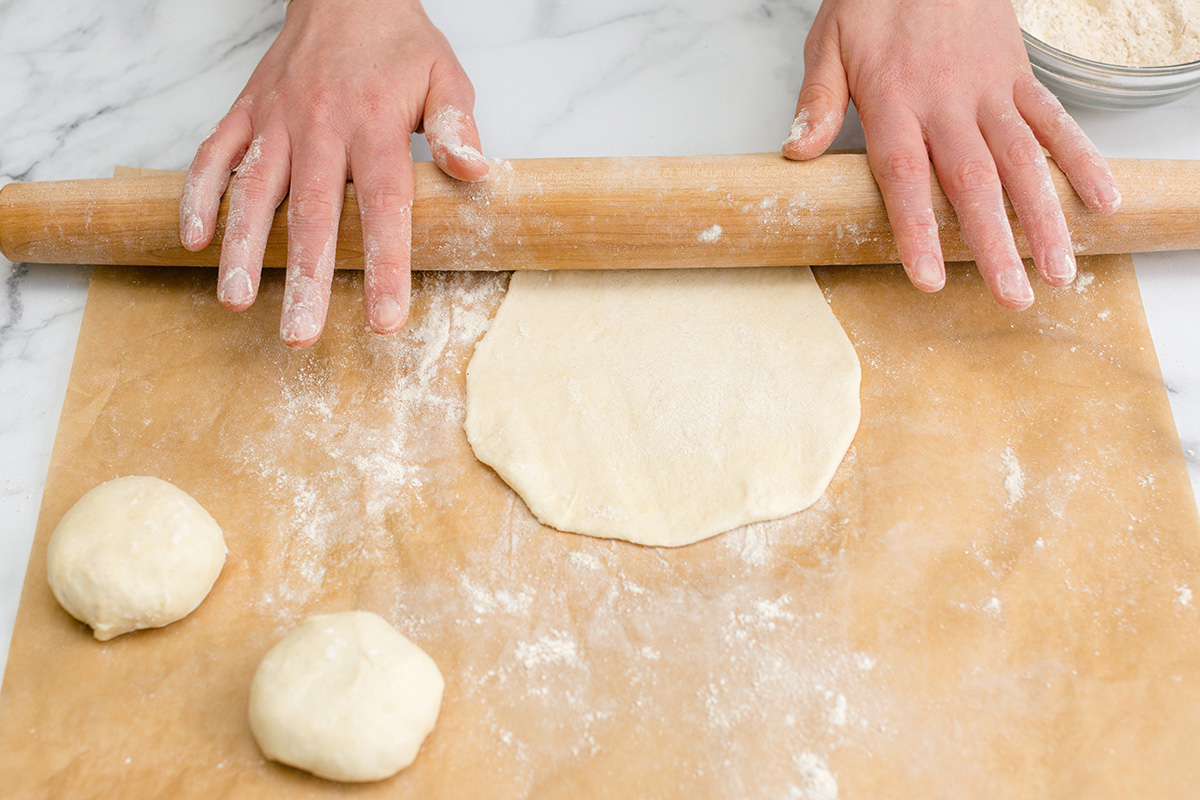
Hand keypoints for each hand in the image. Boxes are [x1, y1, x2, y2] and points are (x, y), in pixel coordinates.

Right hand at [180, 0, 487, 347]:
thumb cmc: (399, 44)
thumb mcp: (445, 76)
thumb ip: (456, 127)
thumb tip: (476, 173)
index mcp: (375, 124)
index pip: (383, 204)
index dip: (385, 264)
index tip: (384, 319)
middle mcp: (320, 125)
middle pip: (312, 212)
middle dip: (306, 278)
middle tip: (300, 335)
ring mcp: (275, 119)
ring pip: (253, 190)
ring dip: (242, 248)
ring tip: (236, 301)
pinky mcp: (244, 112)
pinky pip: (212, 154)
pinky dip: (197, 194)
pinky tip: (192, 240)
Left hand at [783, 0, 1120, 308]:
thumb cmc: (876, 0)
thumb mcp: (829, 42)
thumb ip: (817, 101)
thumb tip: (796, 151)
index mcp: (895, 102)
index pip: (905, 176)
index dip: (918, 230)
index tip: (929, 278)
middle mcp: (947, 103)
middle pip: (973, 182)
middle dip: (995, 244)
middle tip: (1012, 296)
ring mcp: (990, 90)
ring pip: (1023, 160)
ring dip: (1044, 217)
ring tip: (1060, 269)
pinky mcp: (1019, 77)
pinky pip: (1055, 121)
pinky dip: (1080, 160)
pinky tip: (1101, 201)